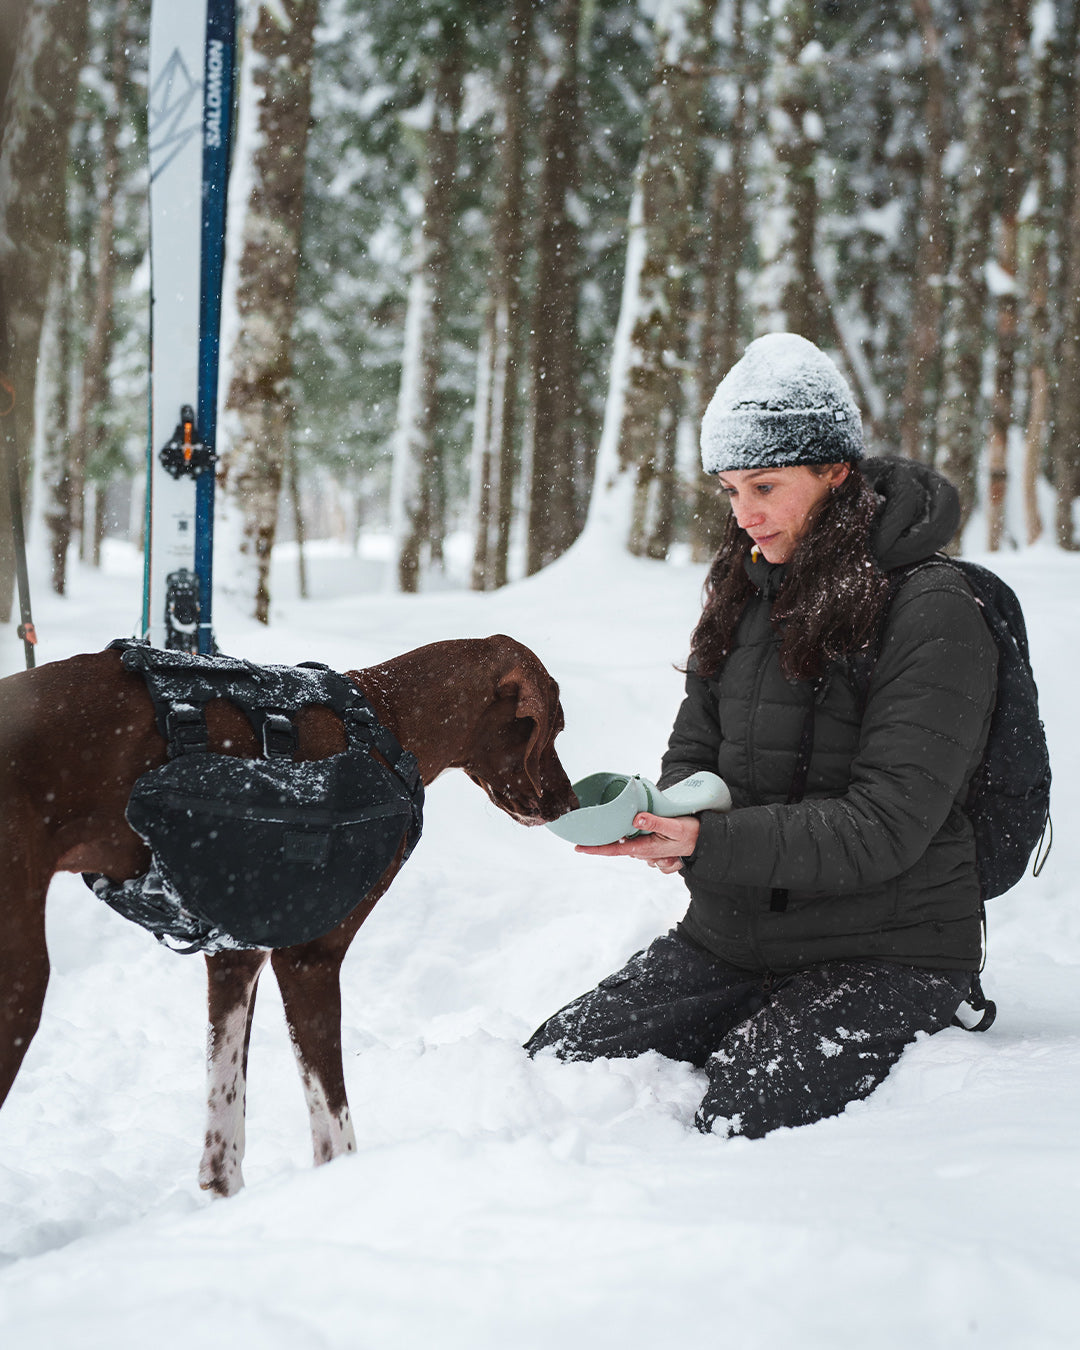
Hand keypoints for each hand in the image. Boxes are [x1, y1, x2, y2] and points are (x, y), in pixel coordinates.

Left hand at [575, 812, 699, 873]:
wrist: (704, 840)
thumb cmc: (690, 834)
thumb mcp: (675, 826)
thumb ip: (656, 822)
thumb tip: (636, 818)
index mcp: (644, 848)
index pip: (614, 850)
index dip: (595, 848)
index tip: (578, 847)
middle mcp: (642, 851)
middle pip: (615, 845)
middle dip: (600, 839)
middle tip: (584, 829)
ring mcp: (645, 849)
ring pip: (624, 842)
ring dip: (614, 835)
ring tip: (602, 823)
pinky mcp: (649, 843)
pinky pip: (633, 840)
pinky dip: (625, 833)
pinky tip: (626, 823)